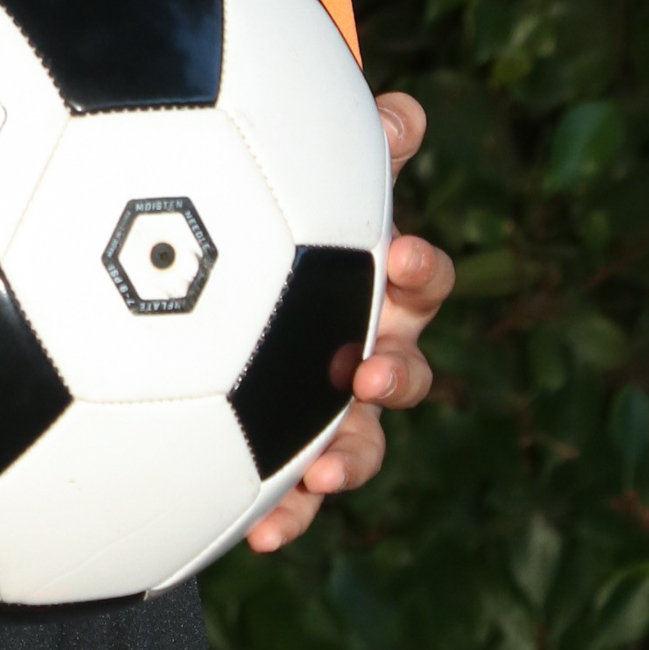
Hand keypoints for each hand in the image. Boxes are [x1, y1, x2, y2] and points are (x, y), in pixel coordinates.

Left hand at [243, 90, 453, 553]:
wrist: (229, 276)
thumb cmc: (274, 212)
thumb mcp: (310, 174)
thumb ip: (355, 143)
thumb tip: (403, 113)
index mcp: (377, 286)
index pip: (419, 278)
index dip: (416, 269)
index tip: (395, 254)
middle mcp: (368, 348)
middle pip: (407, 370)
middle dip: (397, 375)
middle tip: (369, 371)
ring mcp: (330, 405)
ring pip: (361, 442)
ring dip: (350, 457)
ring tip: (324, 471)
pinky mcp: (287, 453)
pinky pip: (297, 493)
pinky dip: (290, 515)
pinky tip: (263, 536)